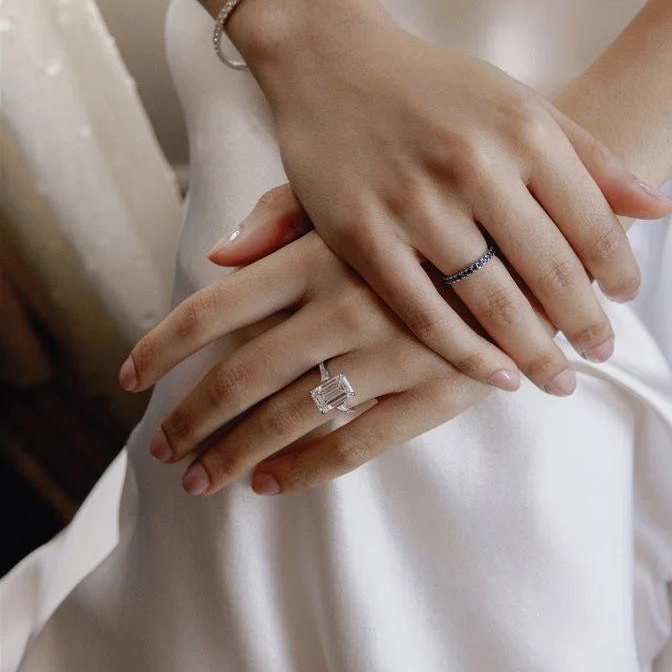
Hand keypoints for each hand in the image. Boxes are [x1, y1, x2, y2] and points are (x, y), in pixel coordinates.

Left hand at [122, 224, 528, 497]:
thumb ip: (282, 218)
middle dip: (191, 419)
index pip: (214, 309)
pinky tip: (270, 482)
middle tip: (163, 451)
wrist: (541, 218)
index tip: (129, 376)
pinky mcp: (434, 388)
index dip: (164, 347)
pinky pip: (356, 442)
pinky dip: (305, 468)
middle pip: (240, 376)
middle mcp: (344, 304)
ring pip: (289, 417)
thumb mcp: (358, 190)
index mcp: (318, 253)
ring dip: (234, 452)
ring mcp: (390, 351)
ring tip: (200, 478)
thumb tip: (215, 257)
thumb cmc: (436, 196)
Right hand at [238, 0, 671, 390]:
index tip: (625, 300)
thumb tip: (659, 208)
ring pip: (490, 301)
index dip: (619, 273)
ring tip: (555, 377)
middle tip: (600, 353)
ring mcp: (414, 202)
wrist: (330, 56)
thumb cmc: (431, 83)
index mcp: (522, 129)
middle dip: (585, 325)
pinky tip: (492, 373)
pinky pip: (422, 310)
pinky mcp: (360, 231)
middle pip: (550, 271)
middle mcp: (473, 165)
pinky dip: (463, 352)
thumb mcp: (517, 100)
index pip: (593, 224)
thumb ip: (589, 154)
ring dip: (533, 351)